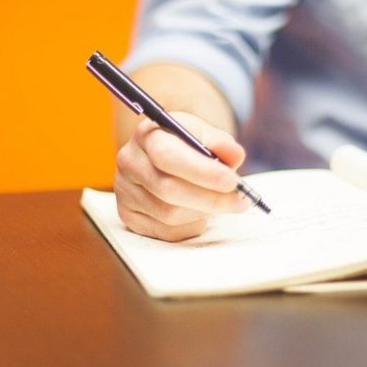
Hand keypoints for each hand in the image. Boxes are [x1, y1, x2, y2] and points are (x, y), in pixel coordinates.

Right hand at [114, 111, 249, 240]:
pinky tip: (197, 211)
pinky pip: (167, 232)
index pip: (168, 156)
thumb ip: (220, 142)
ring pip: (170, 214)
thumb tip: (234, 156)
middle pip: (168, 189)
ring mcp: (125, 192)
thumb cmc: (187, 146)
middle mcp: (129, 162)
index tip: (231, 181)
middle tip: (240, 200)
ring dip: (203, 212)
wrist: (163, 159)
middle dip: (210, 198)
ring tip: (217, 201)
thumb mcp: (203, 134)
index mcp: (146, 135)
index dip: (201, 171)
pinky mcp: (129, 217)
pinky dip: (192, 225)